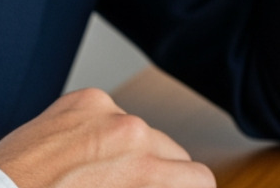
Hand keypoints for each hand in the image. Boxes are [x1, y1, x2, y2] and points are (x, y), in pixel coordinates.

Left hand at [0, 88, 213, 187]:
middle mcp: (132, 133)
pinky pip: (111, 117)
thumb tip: (169, 183)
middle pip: (175, 154)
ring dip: (132, 156)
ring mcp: (105, 112)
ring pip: (142, 135)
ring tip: (99, 181)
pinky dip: (102, 137)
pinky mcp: (80, 101)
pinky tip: (80, 161)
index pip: (199, 178)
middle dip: (160, 177)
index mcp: (144, 169)